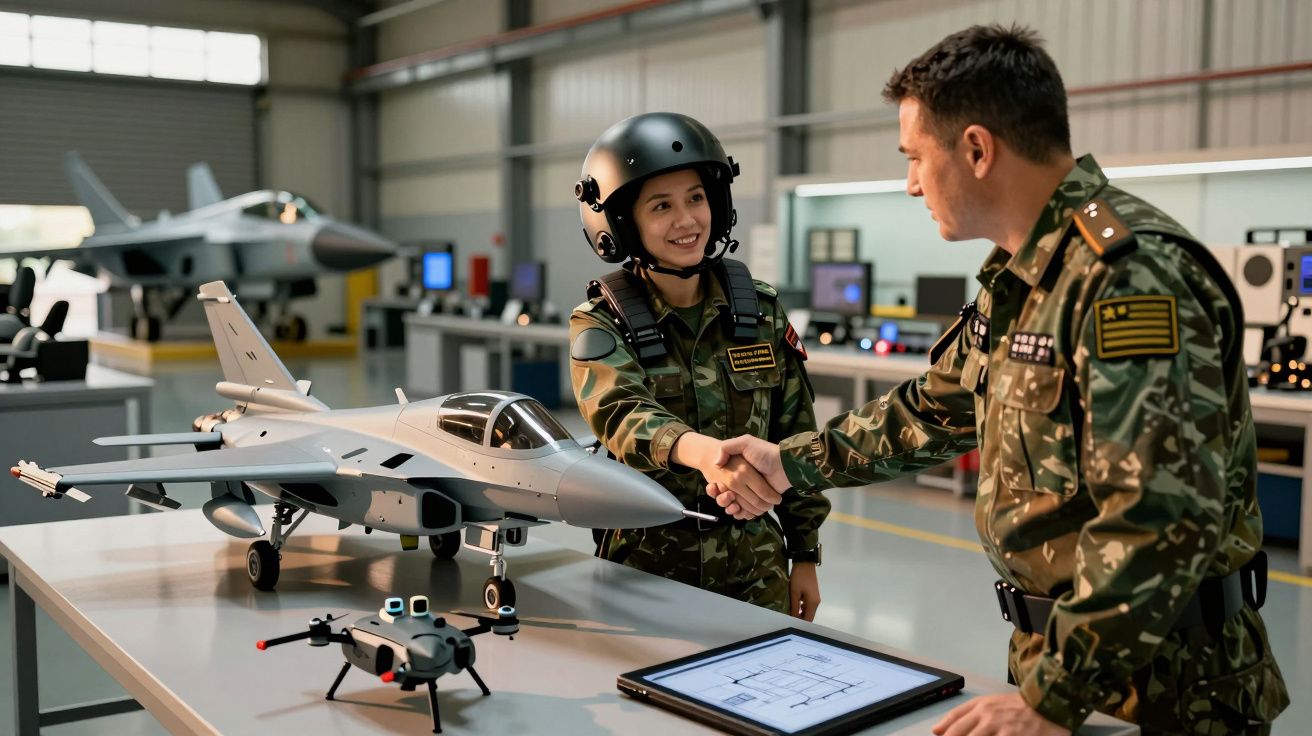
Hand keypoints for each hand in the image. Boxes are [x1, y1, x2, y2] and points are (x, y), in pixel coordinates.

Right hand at [671, 433, 777, 513]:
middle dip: (723, 500)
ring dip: (731, 509)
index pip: (720, 484)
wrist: (784, 464)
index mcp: (736, 472)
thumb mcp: (745, 443)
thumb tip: (715, 463)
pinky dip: (743, 514)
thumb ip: (727, 447)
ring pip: (735, 507)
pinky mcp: (759, 503)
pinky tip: (740, 511)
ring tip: (733, 505)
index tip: (715, 487)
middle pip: (726, 498)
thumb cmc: (764, 452)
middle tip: (728, 496)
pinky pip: (747, 513)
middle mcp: (741, 484)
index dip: (714, 489)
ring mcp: (750, 495)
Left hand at [788, 561, 819, 620]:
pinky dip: (801, 607)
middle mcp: (816, 602)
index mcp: (813, 603)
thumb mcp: (794, 593)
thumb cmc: (799, 578)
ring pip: (808, 610)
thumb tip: (793, 617)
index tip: (790, 623)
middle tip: (788, 617)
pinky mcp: (813, 594)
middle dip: (800, 618)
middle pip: (809, 615)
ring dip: (800, 612)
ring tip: (789, 612)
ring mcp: (815, 598)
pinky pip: (808, 604)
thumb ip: (794, 607)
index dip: (800, 623)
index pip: (808, 619)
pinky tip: (794, 604)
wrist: (805, 563)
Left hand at [932, 693, 1069, 735]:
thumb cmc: (1016, 706)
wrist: (1047, 704)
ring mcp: (1000, 727)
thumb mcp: (988, 704)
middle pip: (959, 733)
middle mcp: (986, 715)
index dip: (944, 733)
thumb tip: (936, 730)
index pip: (953, 722)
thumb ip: (963, 715)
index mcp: (979, 706)